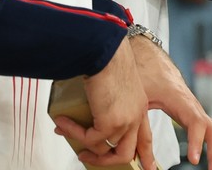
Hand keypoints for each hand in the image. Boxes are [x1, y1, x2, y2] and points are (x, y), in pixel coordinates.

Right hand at [64, 39, 154, 168]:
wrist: (104, 52)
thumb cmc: (104, 62)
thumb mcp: (107, 90)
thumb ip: (95, 110)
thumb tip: (71, 125)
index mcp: (139, 106)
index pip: (146, 137)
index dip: (146, 154)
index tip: (149, 168)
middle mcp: (136, 115)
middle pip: (128, 152)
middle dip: (108, 162)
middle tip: (88, 159)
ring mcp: (126, 121)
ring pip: (107, 151)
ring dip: (86, 149)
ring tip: (71, 141)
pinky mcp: (111, 123)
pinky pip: (89, 139)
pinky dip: (74, 133)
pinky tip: (62, 122)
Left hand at [131, 34, 211, 168]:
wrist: (147, 54)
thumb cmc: (142, 71)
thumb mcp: (137, 97)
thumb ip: (136, 123)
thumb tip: (131, 154)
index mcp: (181, 100)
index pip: (197, 121)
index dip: (198, 141)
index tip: (195, 159)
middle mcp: (193, 106)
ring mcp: (196, 110)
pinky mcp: (193, 113)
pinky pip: (211, 131)